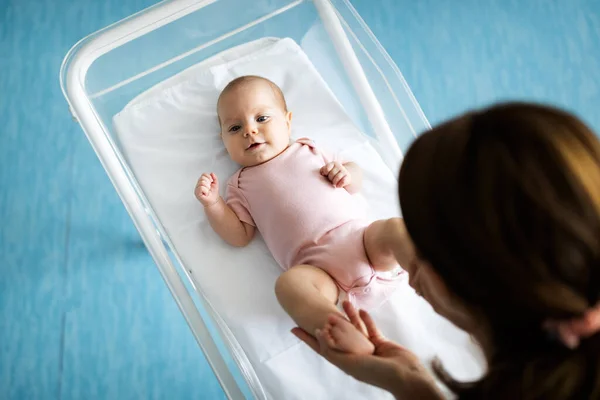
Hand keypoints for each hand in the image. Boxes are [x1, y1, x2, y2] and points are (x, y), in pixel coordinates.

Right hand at [195, 172, 219, 206]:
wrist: (214, 201)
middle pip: (202, 178)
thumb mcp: (215, 184)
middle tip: (209, 188)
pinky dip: (205, 190)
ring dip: (207, 187)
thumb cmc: (213, 193)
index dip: (209, 177)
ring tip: (208, 191)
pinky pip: (201, 188)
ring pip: (202, 182)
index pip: (203, 175)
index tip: (211, 182)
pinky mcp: (197, 193)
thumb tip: (212, 173)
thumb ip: (214, 178)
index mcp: (201, 182)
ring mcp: (196, 189)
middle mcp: (198, 185)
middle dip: (208, 182)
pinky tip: (206, 193)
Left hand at [292, 301, 441, 398]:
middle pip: (336, 336)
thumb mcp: (350, 363)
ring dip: (349, 315)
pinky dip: (366, 320)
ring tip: (343, 300)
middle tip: (319, 309)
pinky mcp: (381, 343)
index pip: (320, 347)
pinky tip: (361, 309)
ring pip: (354, 329)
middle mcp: (354, 355)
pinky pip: (370, 329)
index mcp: (344, 362)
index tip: (293, 328)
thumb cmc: (376, 373)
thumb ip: (333, 349)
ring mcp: (368, 349)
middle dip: (328, 323)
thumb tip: (319, 333)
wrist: (404, 375)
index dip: (307, 338)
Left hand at [320, 161, 350, 187]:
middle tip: (331, 180)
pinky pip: (343, 181)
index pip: (327, 169)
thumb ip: (323, 170)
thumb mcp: (327, 171)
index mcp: (333, 163)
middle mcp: (339, 166)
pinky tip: (338, 186)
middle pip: (331, 174)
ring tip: (334, 183)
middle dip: (330, 178)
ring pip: (337, 178)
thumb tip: (322, 172)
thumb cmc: (332, 175)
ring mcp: (344, 171)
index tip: (325, 175)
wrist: (343, 177)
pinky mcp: (348, 177)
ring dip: (334, 182)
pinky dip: (339, 185)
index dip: (325, 173)